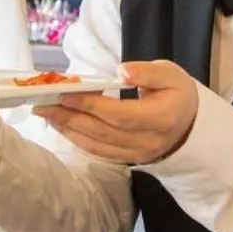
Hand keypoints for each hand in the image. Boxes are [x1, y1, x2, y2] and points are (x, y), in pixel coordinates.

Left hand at [32, 60, 198, 164]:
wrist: (190, 126)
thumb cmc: (177, 94)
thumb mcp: (170, 74)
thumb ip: (147, 72)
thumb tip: (120, 71)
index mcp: (161, 118)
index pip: (119, 115)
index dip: (90, 105)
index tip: (65, 94)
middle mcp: (148, 142)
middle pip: (102, 132)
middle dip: (69, 117)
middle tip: (42, 104)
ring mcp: (137, 155)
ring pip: (96, 145)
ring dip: (67, 129)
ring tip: (46, 113)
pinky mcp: (128, 160)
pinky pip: (98, 152)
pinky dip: (77, 139)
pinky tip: (62, 125)